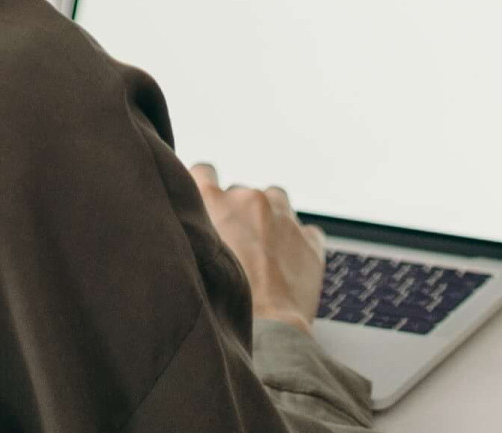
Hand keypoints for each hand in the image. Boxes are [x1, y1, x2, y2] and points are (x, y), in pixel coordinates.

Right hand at [189, 163, 326, 335]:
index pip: (203, 171)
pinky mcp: (310, 239)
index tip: (208, 204)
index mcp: (215, 200)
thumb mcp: (191, 256)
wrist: (263, 330)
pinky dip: (296, 243)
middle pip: (241, 194)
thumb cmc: (219, 302)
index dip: (205, 187)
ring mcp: (284, 217)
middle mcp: (250, 199)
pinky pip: (303, 230)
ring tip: (263, 254)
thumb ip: (192, 230)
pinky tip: (285, 267)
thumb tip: (193, 225)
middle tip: (234, 247)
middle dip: (239, 214)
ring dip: (270, 219)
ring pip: (275, 201)